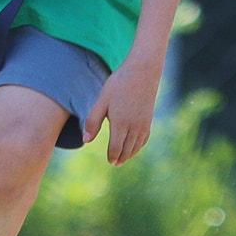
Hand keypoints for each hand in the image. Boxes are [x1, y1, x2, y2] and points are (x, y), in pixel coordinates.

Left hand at [83, 50, 162, 164]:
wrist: (142, 72)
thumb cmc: (119, 84)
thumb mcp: (102, 100)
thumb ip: (93, 121)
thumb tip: (86, 140)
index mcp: (120, 124)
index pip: (116, 148)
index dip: (112, 156)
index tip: (109, 161)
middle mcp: (134, 127)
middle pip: (127, 150)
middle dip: (121, 158)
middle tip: (115, 163)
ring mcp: (144, 124)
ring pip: (136, 146)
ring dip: (130, 154)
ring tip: (123, 158)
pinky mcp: (149, 120)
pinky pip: (144, 139)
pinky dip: (139, 146)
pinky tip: (135, 146)